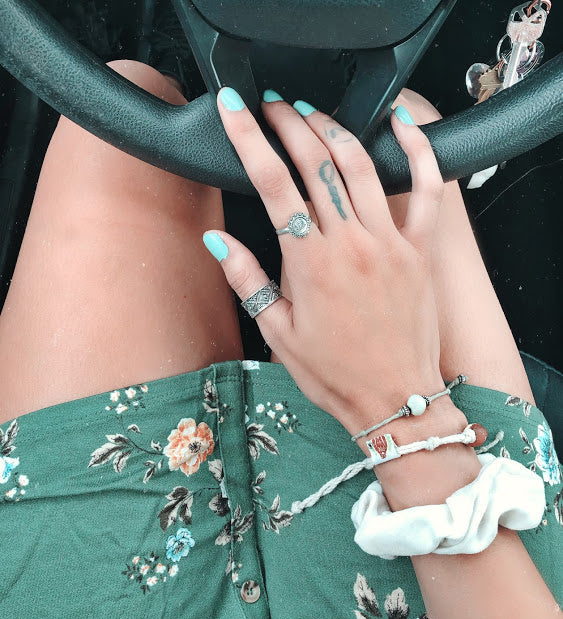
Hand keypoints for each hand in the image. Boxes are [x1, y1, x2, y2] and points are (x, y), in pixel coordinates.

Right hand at [203, 87, 445, 433]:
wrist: (395, 400)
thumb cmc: (336, 374)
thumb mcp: (278, 333)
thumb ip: (247, 279)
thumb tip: (217, 239)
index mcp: (310, 263)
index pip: (274, 184)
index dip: (250, 139)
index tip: (234, 110)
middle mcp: (352, 243)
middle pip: (317, 161)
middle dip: (289, 122)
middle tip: (272, 104)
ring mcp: (390, 242)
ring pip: (362, 165)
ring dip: (334, 129)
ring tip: (312, 112)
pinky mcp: (420, 250)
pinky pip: (426, 189)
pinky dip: (416, 150)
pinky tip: (401, 124)